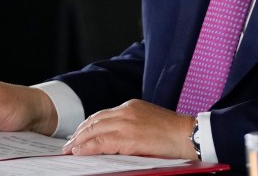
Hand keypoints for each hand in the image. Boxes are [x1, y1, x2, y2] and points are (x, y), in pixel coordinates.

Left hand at [62, 100, 196, 159]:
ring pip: (94, 130)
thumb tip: (115, 140)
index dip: (88, 125)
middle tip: (69, 144)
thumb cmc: (173, 133)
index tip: (79, 134)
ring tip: (70, 149)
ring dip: (79, 141)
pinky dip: (87, 147)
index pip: (103, 115)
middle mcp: (126, 111)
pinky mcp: (128, 137)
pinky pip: (101, 142)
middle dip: (79, 133)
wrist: (188, 135)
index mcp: (132, 106)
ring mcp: (126, 123)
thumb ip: (132, 126)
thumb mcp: (149, 122)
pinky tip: (80, 151)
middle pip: (95, 120)